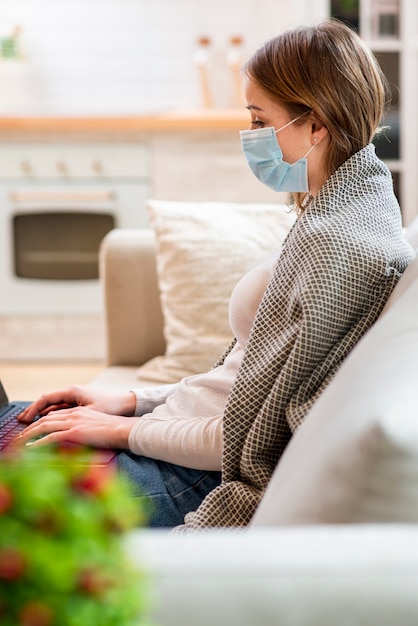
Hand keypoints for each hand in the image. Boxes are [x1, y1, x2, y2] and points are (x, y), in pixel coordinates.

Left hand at [16, 405, 136, 449]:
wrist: (124, 430)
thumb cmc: (115, 431)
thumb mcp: (96, 426)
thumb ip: (84, 429)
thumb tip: (75, 440)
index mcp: (79, 412)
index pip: (54, 415)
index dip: (41, 422)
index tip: (32, 430)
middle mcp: (74, 414)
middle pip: (45, 419)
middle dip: (30, 428)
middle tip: (20, 437)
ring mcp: (74, 422)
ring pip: (44, 426)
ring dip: (29, 435)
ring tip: (19, 444)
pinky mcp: (75, 432)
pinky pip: (50, 437)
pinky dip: (38, 443)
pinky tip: (30, 449)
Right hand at [18, 385, 136, 423]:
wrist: (126, 404)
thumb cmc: (110, 406)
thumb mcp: (88, 413)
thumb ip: (70, 417)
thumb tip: (50, 421)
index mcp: (72, 391)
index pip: (46, 398)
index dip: (33, 409)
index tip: (25, 419)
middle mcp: (71, 393)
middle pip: (46, 402)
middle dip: (33, 412)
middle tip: (21, 423)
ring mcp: (75, 398)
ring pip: (53, 406)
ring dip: (41, 414)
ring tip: (29, 425)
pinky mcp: (79, 405)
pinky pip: (60, 409)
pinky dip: (51, 416)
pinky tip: (45, 425)